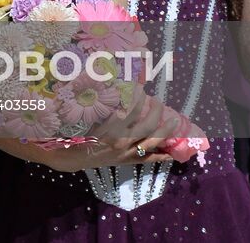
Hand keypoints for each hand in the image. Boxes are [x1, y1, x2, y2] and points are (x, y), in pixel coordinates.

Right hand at [41, 95, 175, 171]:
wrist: (75, 156)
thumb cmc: (80, 134)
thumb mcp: (93, 119)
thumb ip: (109, 109)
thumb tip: (123, 94)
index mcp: (113, 129)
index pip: (132, 111)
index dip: (139, 98)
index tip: (143, 88)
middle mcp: (123, 142)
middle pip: (148, 126)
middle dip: (156, 112)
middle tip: (159, 102)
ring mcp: (127, 153)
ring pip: (152, 142)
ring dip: (165, 131)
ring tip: (174, 121)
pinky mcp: (128, 161)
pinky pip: (148, 159)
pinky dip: (161, 156)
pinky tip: (172, 152)